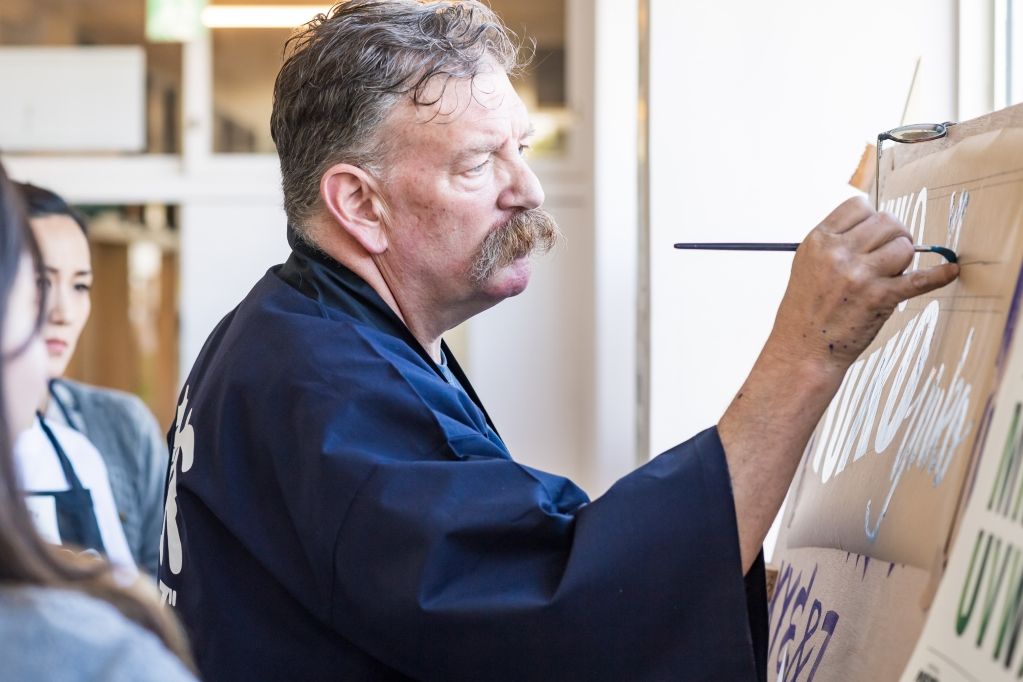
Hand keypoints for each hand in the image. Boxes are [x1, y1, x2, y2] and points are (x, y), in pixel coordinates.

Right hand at [768, 196, 958, 373]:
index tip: (873, 233)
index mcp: (819, 241)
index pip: (859, 205)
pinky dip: (939, 275)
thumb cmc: (805, 309)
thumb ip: (834, 240)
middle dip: (894, 235)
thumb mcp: (807, 263)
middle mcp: (839, 254)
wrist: (802, 348)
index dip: (870, 217)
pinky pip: (920, 279)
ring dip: (903, 258)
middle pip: (887, 222)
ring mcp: (860, 276)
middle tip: (890, 252)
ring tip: (890, 273)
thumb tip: (872, 224)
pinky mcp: (880, 298)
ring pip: (904, 247)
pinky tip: (949, 271)